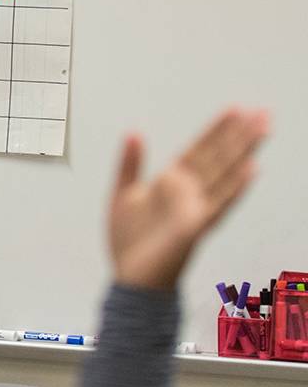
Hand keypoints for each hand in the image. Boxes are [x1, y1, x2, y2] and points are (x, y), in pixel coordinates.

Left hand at [108, 107, 268, 291]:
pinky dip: (234, 187)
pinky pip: (218, 204)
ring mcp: (195, 208)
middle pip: (218, 157)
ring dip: (244, 152)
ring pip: (224, 173)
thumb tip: (134, 132)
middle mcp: (188, 192)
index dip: (216, 130)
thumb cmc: (130, 240)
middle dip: (239, 135)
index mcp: (172, 182)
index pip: (199, 149)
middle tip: (263, 112)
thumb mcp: (122, 193)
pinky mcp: (194, 227)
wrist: (131, 278)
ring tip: (262, 129)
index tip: (235, 108)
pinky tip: (251, 169)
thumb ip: (129, 164)